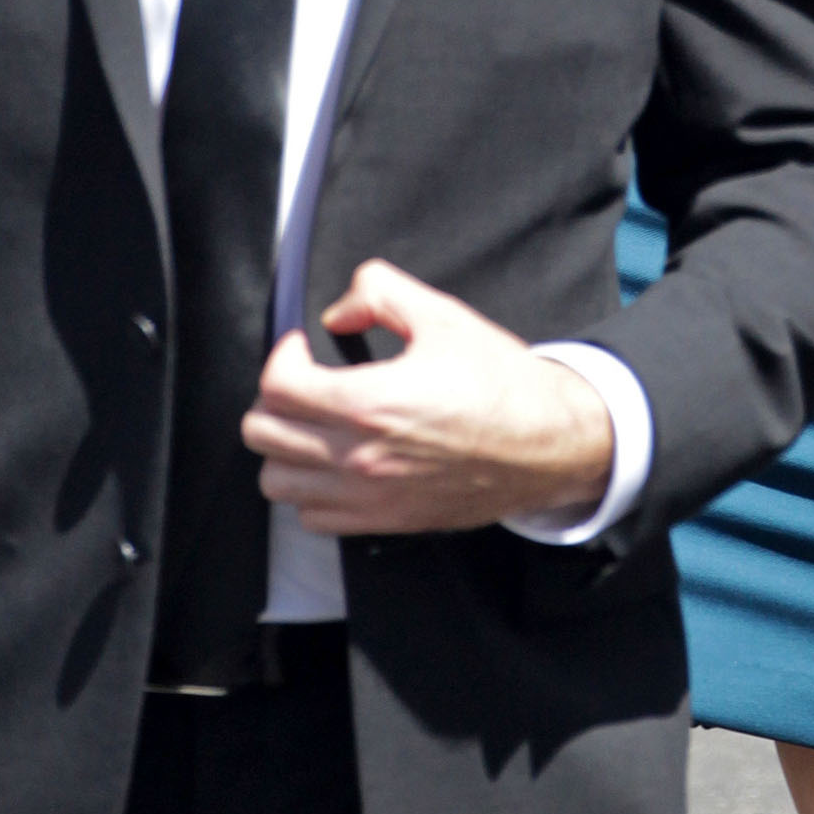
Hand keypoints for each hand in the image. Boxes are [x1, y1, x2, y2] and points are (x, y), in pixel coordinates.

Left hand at [243, 261, 615, 535]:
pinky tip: (336, 462)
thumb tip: (339, 309)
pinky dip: (311, 490)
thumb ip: (380, 293)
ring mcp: (370, 497)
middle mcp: (360, 457)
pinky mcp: (385, 521)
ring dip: (285, 448)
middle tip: (304, 382)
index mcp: (370, 403)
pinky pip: (313, 517)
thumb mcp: (443, 316)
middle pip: (263, 434)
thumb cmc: (504, 384)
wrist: (550, 444)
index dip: (282, 356)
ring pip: (278, 482)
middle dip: (275, 399)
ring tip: (315, 425)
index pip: (277, 387)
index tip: (302, 348)